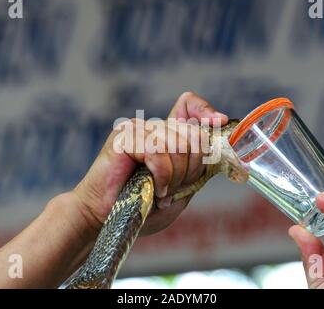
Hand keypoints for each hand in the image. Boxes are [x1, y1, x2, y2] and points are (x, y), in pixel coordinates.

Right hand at [73, 92, 227, 235]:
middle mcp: (152, 128)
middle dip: (191, 168)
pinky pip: (158, 151)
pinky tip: (153, 188)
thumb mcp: (180, 190)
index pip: (187, 104)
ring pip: (177, 144)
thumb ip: (197, 169)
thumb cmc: (141, 208)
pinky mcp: (124, 138)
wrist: (105, 219)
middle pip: (193, 133)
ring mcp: (137, 130)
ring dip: (175, 176)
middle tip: (173, 188)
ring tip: (160, 192)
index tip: (218, 122)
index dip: (205, 111)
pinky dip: (162, 176)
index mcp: (165, 136)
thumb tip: (214, 143)